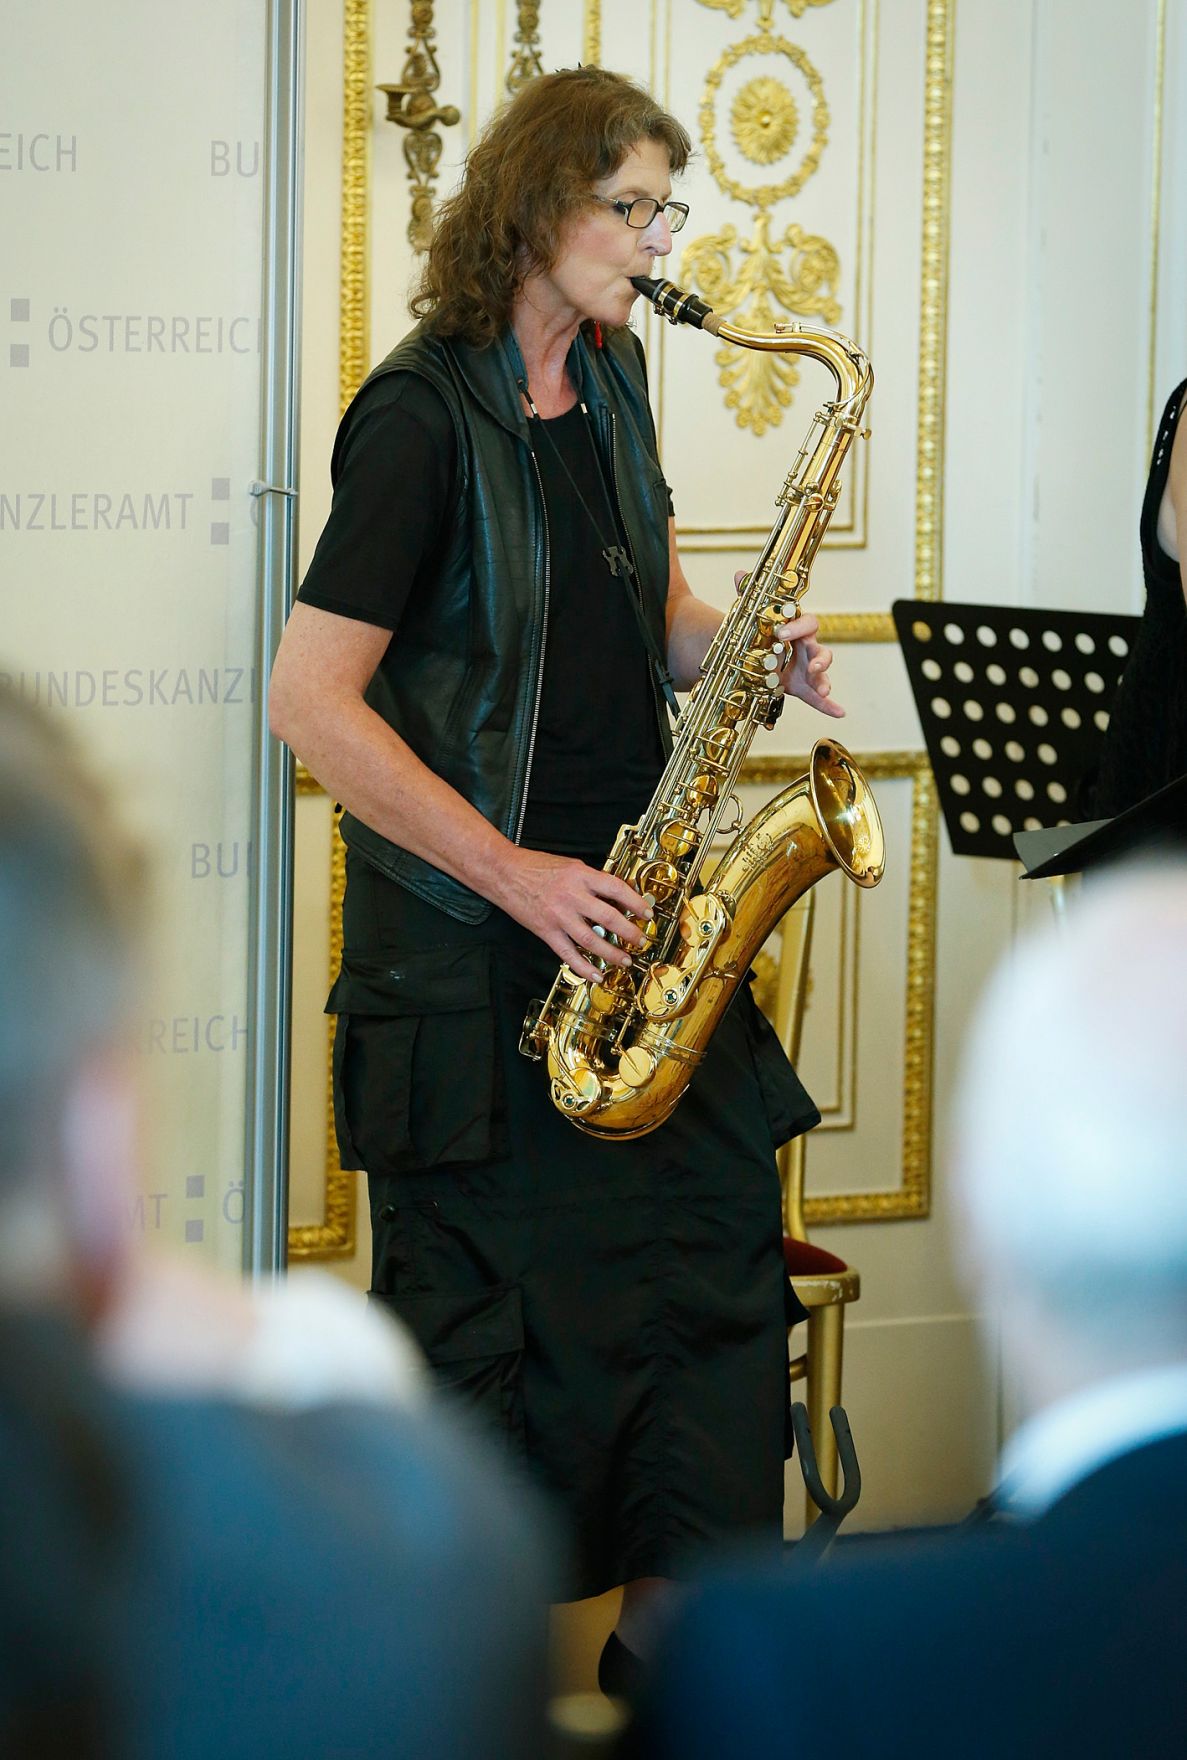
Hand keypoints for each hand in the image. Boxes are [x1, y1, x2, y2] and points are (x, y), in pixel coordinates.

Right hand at [492, 847, 652, 982]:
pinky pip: (568, 953)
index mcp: (580, 875)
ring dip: (612, 952)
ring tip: (625, 960)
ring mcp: (559, 916)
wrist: (504, 872)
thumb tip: (616, 896)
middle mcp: (571, 896)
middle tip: (641, 940)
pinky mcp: (546, 931)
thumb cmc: (535, 866)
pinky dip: (584, 967)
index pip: (616, 889)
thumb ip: (592, 880)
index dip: (636, 902)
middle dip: (630, 932)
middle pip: (609, 917)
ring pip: (591, 939)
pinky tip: (596, 974)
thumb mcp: (571, 865)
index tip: (647, 913)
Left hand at [734, 573, 845, 718]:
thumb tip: (739, 574)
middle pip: (821, 649)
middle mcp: (806, 648)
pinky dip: (829, 706)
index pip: (807, 623)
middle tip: (812, 664)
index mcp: (797, 629)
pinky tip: (840, 712)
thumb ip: (749, 595)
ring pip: (822, 673)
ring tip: (824, 690)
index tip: (782, 633)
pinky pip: (818, 698)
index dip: (798, 627)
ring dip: (824, 680)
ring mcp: (806, 668)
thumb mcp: (753, 616)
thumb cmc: (761, 632)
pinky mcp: (803, 686)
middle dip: (820, 657)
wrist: (754, 653)